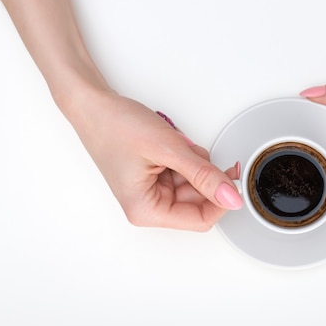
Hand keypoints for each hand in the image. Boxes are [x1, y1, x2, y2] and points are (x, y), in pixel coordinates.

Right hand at [63, 90, 241, 230]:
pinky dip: (186, 157)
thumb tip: (231, 197)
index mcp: (145, 210)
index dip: (221, 199)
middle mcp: (147, 206)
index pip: (200, 219)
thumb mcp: (168, 149)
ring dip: (194, 162)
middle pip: (198, 201)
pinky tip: (173, 144)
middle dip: (204, 174)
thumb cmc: (115, 126)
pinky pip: (183, 173)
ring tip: (176, 144)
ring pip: (193, 185)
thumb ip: (204, 175)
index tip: (232, 177)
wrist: (93, 105)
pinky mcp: (153, 177)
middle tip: (197, 150)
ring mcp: (150, 192)